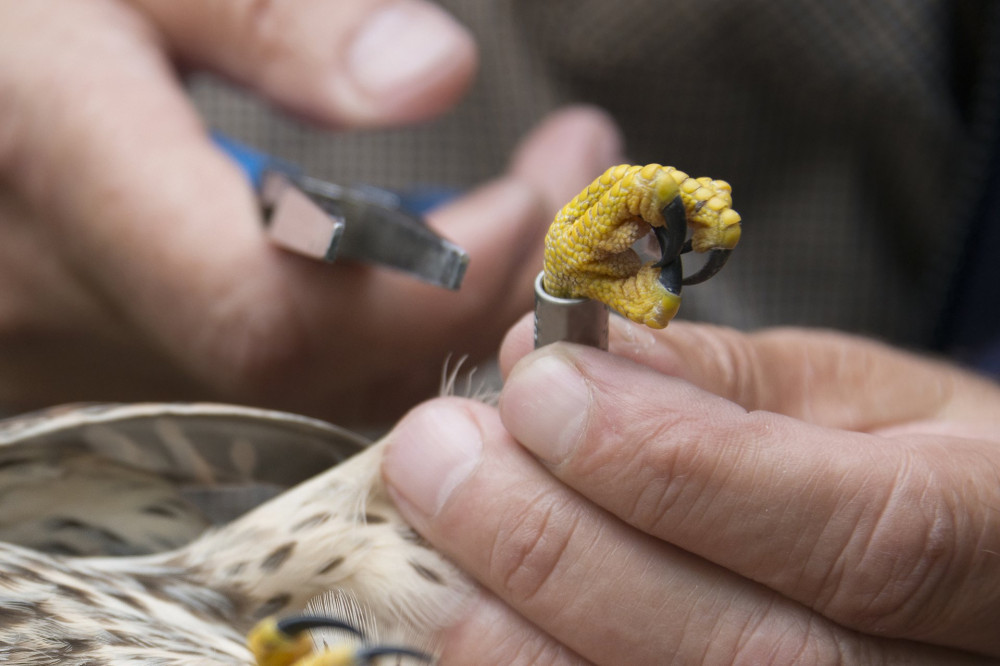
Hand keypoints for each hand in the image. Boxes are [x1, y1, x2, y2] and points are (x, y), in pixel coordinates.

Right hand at [0, 1, 621, 423]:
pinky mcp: (105, 369)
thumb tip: (436, 77)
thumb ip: (273, 17)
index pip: (277, 308)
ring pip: (311, 399)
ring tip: (522, 210)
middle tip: (564, 184)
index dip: (434, 279)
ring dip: (446, 320)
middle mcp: (66, 306)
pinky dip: (376, 341)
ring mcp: (82, 360)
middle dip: (480, 293)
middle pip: (322, 376)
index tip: (531, 191)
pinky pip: (274, 392)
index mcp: (64, 172)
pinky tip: (425, 262)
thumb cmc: (21, 7)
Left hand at [382, 315, 999, 663]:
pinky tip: (463, 610)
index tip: (538, 389)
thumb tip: (566, 352)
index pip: (857, 535)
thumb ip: (727, 379)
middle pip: (743, 656)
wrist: (973, 582)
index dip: (675, 466)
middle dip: (556, 548)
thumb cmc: (928, 472)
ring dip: (515, 628)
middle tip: (437, 452)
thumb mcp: (870, 396)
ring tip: (426, 523)